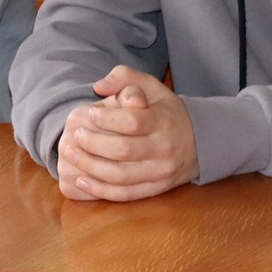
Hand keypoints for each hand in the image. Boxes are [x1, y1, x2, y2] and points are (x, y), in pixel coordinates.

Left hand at [54, 65, 198, 201]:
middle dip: (93, 144)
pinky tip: (82, 180)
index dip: (106, 119)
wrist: (200, 143)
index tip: (89, 114)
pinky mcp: (156, 189)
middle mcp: (164, 148)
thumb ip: (125, 77)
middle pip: (123, 151)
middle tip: (75, 136)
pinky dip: (101, 190)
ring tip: (71, 155)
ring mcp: (161, 172)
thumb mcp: (153, 87)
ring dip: (91, 167)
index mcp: (163, 121)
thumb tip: (98, 86)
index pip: (131, 122)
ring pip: (121, 176)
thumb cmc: (167, 112)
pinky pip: (125, 194)